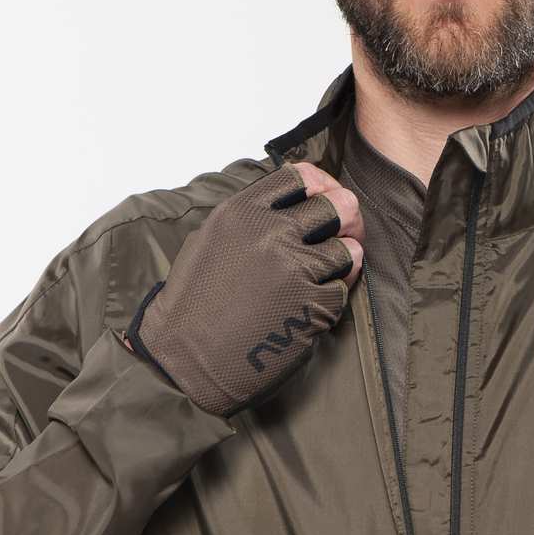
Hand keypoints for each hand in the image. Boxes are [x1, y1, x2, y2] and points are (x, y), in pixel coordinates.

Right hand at [124, 160, 363, 417]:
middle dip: (345, 218)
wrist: (186, 357)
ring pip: (347, 250)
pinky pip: (342, 290)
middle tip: (345, 229)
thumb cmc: (193, 302)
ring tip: (324, 273)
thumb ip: (252, 216)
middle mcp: (272, 234)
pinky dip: (331, 297)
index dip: (320, 186)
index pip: (301, 177)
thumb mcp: (211, 239)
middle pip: (335, 206)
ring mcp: (296, 270)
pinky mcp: (312, 307)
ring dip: (342, 261)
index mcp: (243, 212)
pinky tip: (308, 306)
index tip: (323, 197)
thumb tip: (295, 204)